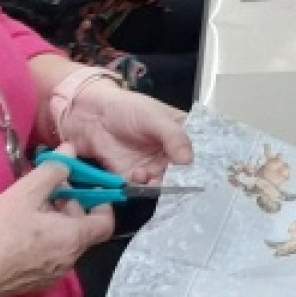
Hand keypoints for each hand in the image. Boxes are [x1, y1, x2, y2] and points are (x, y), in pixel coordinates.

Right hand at [0, 159, 115, 296]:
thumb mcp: (24, 193)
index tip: (85, 187)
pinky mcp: (34, 284)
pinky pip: (50, 256)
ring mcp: (52, 275)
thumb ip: (52, 170)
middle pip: (83, 229)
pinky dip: (44, 240)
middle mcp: (69, 260)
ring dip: (55, 222)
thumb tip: (70, 152)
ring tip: (29, 208)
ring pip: (65, 242)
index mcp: (73, 238)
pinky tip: (19, 230)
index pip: (105, 222)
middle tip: (46, 190)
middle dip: (70, 206)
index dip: (101, 202)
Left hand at [57, 85, 193, 186]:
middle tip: (176, 180)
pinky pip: (143, 188)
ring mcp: (153, 166)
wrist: (92, 115)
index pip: (200, 152)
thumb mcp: (154, 117)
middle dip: (181, 180)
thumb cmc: (126, 108)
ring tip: (151, 177)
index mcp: (181, 134)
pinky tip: (137, 175)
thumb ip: (173, 136)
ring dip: (160, 185)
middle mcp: (170, 153)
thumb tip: (188, 161)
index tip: (203, 172)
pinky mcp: (133, 176)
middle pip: (184, 173)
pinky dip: (142, 187)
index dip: (203, 164)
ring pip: (165, 183)